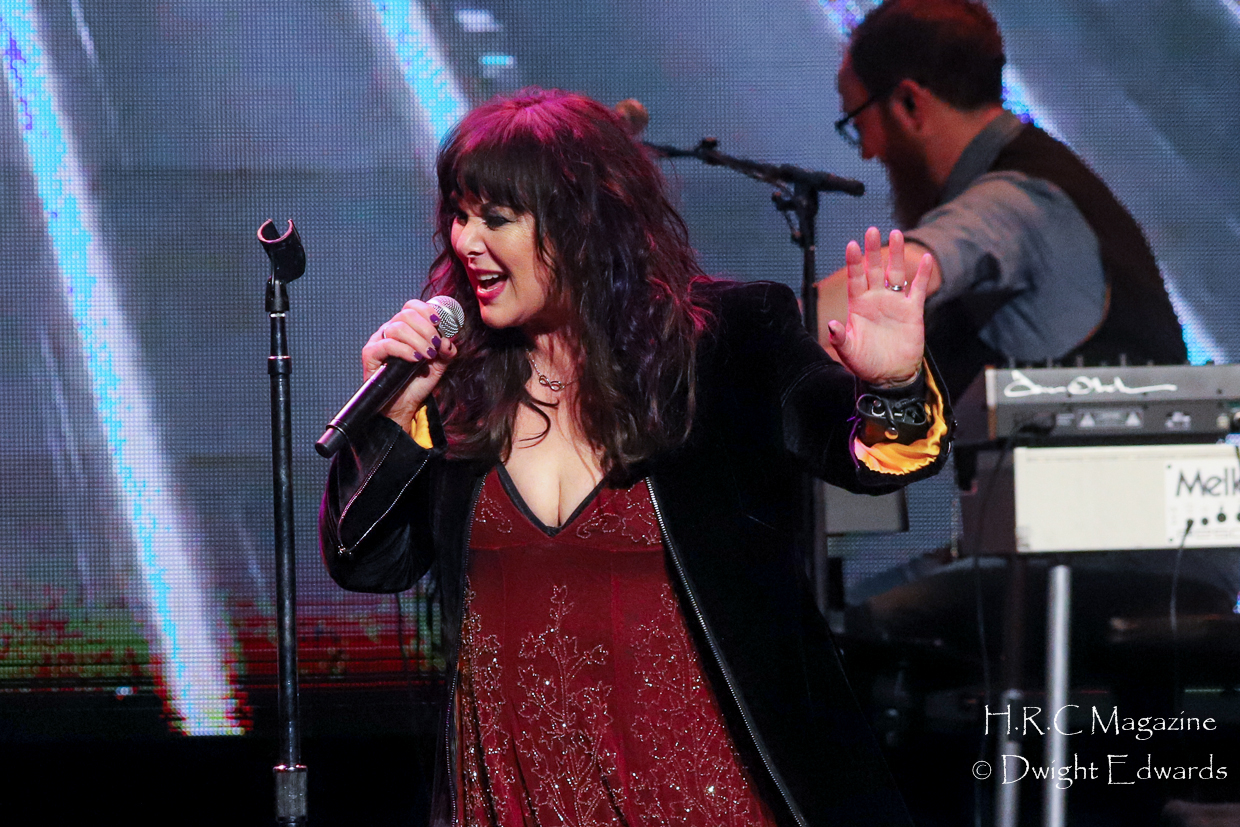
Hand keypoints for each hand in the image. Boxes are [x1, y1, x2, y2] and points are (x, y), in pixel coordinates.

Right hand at [361, 299, 458, 428]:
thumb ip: (446, 351)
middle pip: (406, 314)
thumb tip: (448, 341)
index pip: (412, 306)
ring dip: (418, 340)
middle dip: (426, 328)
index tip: (440, 324)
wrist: (403, 405)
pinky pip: (387, 344)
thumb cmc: (417, 382)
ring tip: (428, 355)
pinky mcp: (370, 355)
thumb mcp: (439, 364)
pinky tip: (416, 359)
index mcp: (405, 327)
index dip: (428, 311)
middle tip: (435, 345)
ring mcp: (378, 341)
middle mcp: (389, 330)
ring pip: (397, 327)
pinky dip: (405, 350)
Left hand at [825, 227, 930, 386]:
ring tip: (896, 233)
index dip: (854, 262)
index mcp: (858, 306)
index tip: (852, 244)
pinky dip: (922, 274)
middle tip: (872, 230)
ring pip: (895, 273)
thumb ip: (840, 338)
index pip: (855, 278)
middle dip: (873, 250)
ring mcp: (894, 303)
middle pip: (874, 269)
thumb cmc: (865, 363)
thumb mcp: (849, 352)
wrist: (890, 375)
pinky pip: (918, 289)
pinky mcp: (912, 311)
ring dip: (895, 255)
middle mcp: (876, 299)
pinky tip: (925, 258)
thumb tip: (831, 325)